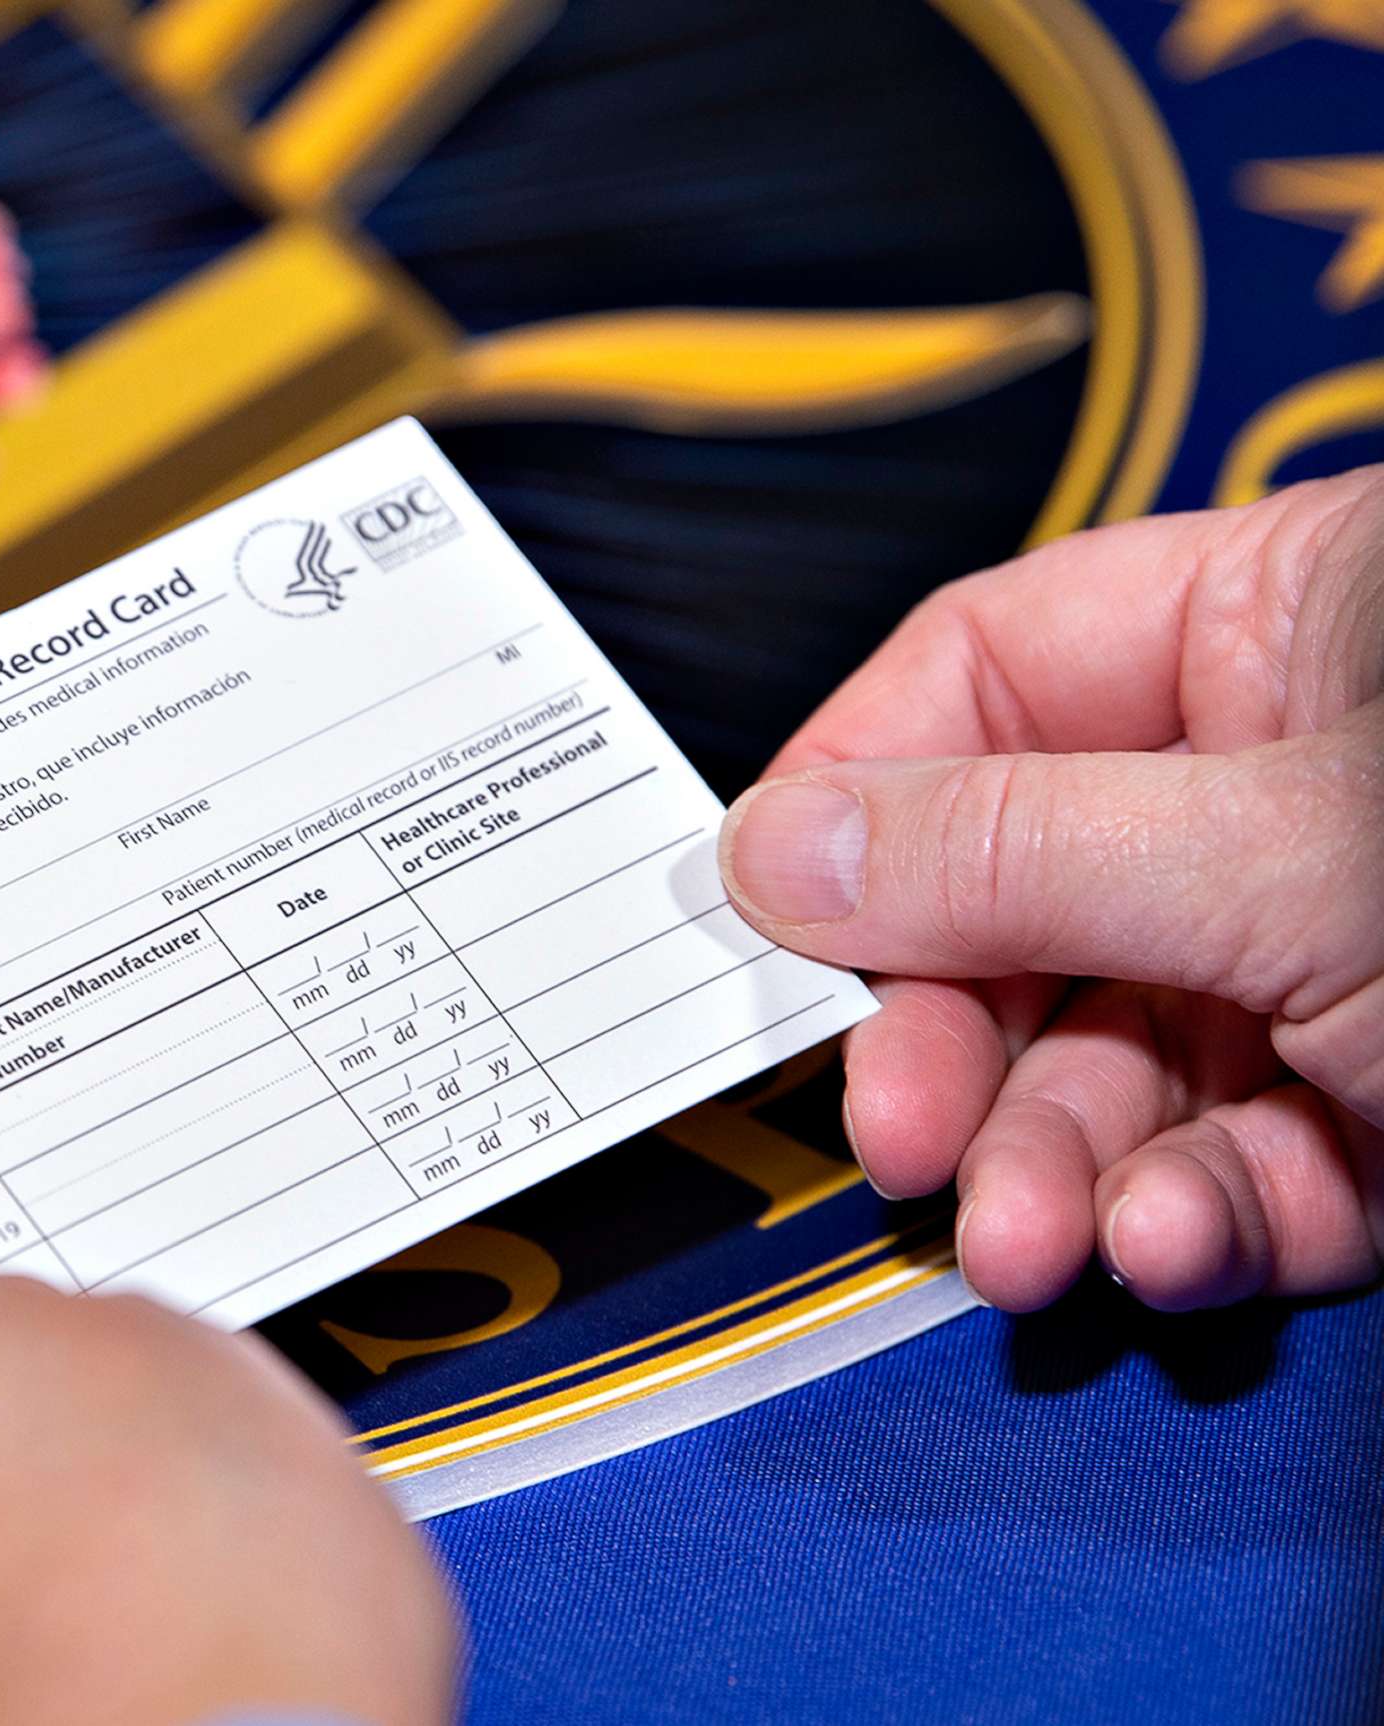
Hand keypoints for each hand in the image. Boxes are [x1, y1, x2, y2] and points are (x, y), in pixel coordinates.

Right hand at [717, 468, 1382, 1311]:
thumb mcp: (1282, 853)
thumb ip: (1014, 850)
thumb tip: (782, 842)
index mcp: (1275, 632)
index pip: (987, 679)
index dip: (864, 795)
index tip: (775, 917)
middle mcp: (1287, 786)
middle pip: (1032, 901)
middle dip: (965, 1044)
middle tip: (904, 1137)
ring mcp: (1339, 952)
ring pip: (1128, 1059)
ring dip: (1065, 1166)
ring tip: (1038, 1244)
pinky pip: (1247, 1158)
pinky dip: (1203, 1220)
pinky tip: (1179, 1250)